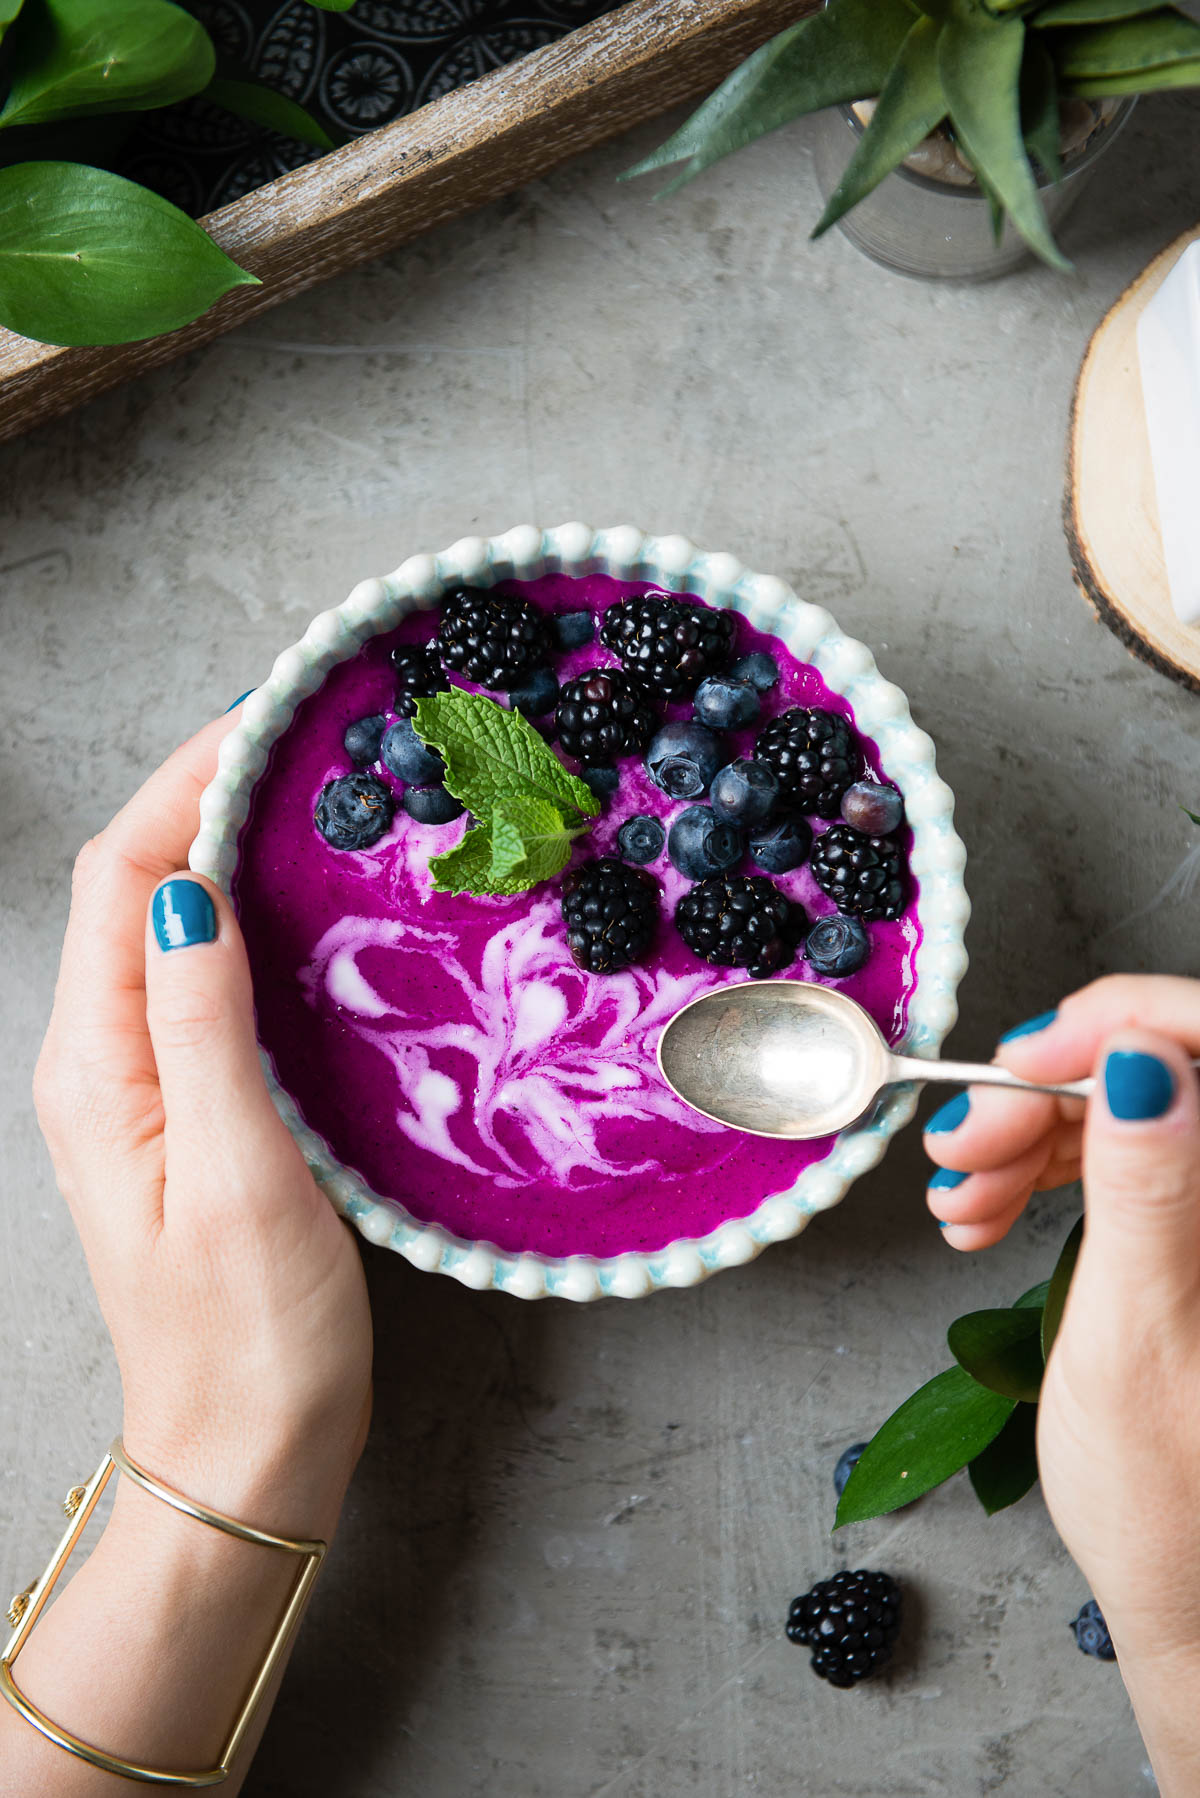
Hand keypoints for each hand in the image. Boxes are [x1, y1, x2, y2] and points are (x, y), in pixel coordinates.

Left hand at [33, 714, 372, 1536]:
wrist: (250, 1451)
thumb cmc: (251, 1334)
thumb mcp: (237, 1171)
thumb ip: (202, 1023)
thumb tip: (188, 885)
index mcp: (97, 1066)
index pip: (123, 877)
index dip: (185, 784)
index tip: (271, 725)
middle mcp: (103, 1062)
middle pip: (138, 885)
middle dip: (206, 795)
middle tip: (306, 743)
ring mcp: (143, 1085)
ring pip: (172, 925)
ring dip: (230, 849)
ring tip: (315, 798)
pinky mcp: (190, 1108)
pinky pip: (205, 979)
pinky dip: (252, 918)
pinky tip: (311, 908)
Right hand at [922, 978, 1199, 1700]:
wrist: (1186, 1593)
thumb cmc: (1169, 1495)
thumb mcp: (1137, 1330)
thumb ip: (1146, 1187)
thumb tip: (1140, 1057)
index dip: (1113, 1025)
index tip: (1021, 1060)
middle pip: (1152, 1073)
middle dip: (1044, 1094)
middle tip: (963, 1148)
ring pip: (1122, 1112)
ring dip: (1027, 1139)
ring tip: (962, 1200)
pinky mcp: (1187, 1234)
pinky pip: (1115, 1163)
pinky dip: (1039, 1173)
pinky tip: (986, 1210)